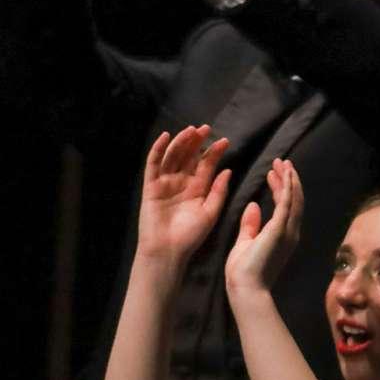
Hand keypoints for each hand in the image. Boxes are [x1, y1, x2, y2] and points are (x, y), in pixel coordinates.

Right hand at [135, 125, 231, 270]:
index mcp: (198, 188)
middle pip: (189, 156)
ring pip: (173, 156)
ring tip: (190, 130)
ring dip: (181, 142)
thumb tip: (228, 170)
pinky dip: (158, 149)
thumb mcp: (210, 213)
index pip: (206, 165)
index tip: (225, 141)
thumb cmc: (190, 236)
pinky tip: (166, 137)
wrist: (168, 250)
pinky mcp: (151, 185)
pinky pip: (153, 164)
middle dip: (197, 142)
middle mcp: (182, 182)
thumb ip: (219, 191)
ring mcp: (165, 182)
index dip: (214, 152)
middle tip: (206, 129)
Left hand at [224, 158, 304, 297]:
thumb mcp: (246, 243)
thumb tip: (253, 206)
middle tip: (281, 162)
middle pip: (294, 200)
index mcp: (282, 237)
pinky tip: (284, 174)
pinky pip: (287, 203)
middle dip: (288, 180)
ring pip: (294, 199)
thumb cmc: (244, 272)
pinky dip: (287, 187)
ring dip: (289, 179)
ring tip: (282, 163)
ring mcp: (287, 231)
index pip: (285, 207)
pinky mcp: (280, 230)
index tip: (272, 174)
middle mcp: (290, 233)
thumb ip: (250, 225)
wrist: (246, 288)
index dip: (281, 188)